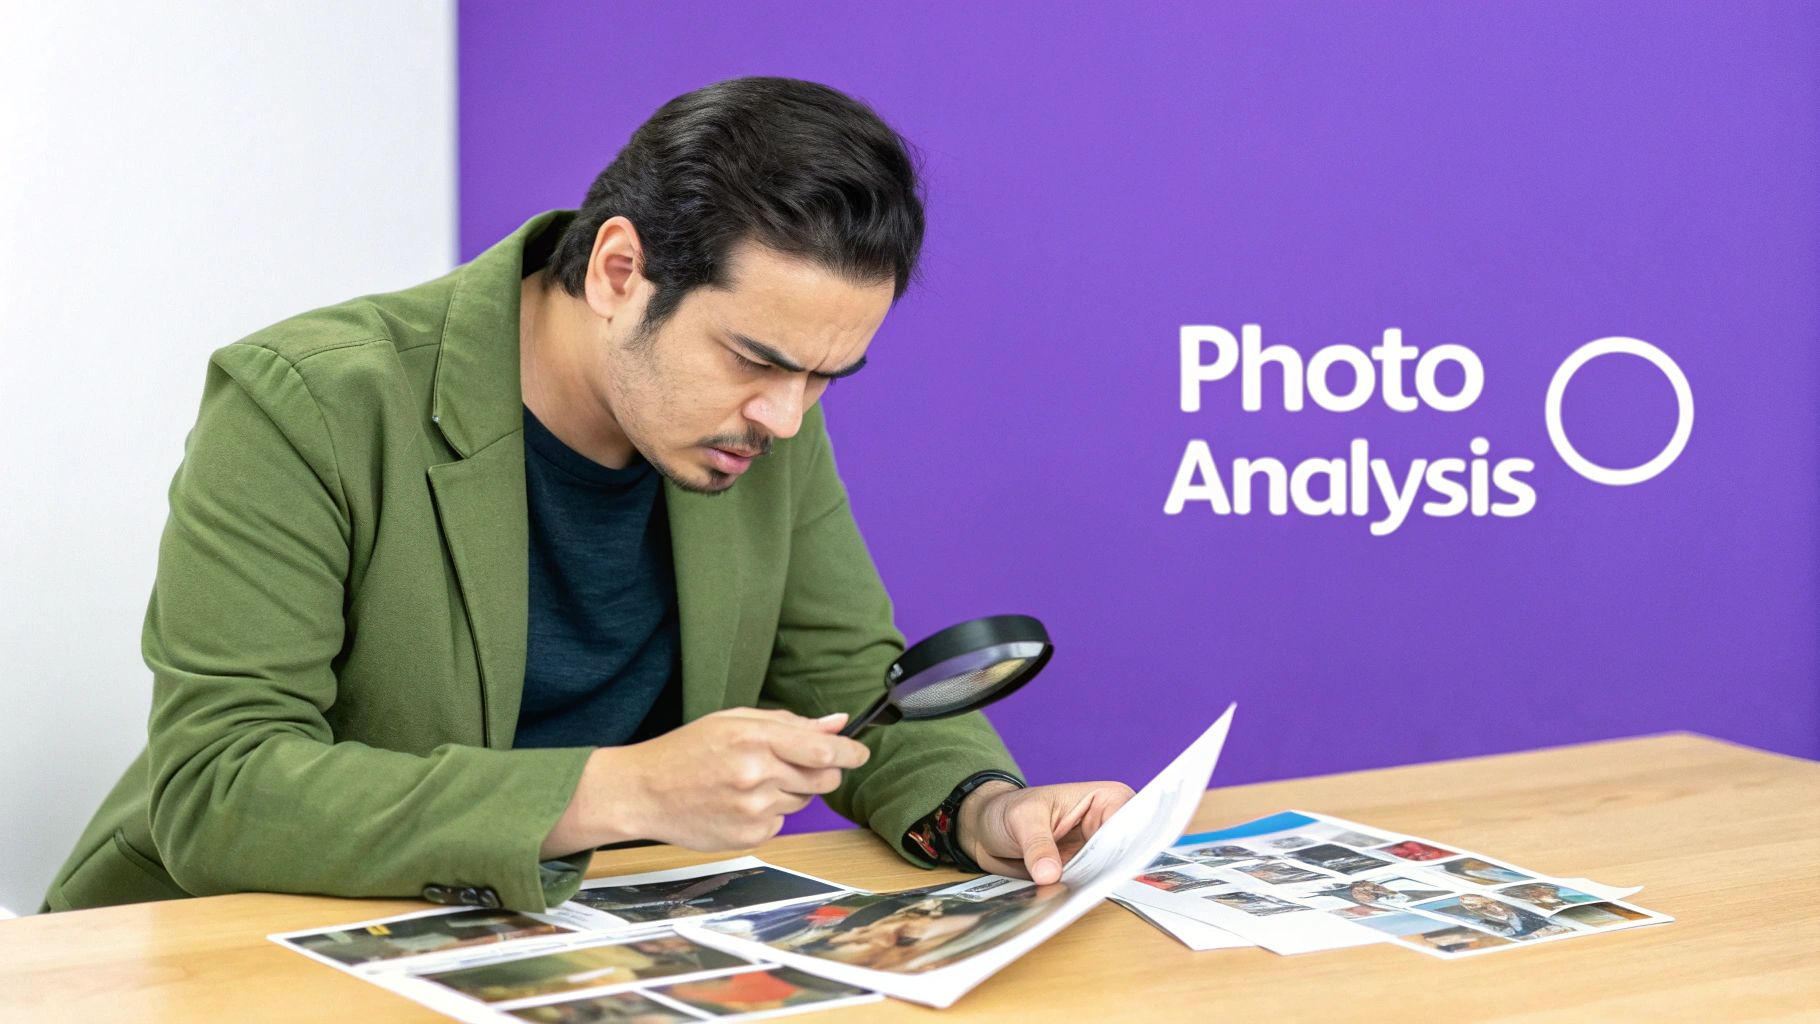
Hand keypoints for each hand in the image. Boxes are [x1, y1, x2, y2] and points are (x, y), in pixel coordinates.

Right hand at [542, 708, 869, 856]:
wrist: (645, 791)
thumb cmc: (688, 750)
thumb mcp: (735, 721)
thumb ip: (789, 723)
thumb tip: (837, 723)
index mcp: (756, 738)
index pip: (822, 748)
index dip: (849, 752)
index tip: (859, 753)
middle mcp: (758, 774)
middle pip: (822, 779)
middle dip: (820, 772)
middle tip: (793, 766)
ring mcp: (754, 809)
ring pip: (801, 802)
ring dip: (788, 792)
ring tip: (749, 782)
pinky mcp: (749, 836)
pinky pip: (780, 824)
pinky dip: (769, 814)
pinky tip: (737, 803)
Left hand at [955, 780, 1135, 883]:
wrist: (985, 830)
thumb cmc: (1006, 810)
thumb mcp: (1021, 820)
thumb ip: (1038, 845)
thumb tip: (1051, 874)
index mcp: (1103, 799)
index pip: (1129, 822)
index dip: (1126, 844)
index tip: (1116, 863)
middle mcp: (1105, 827)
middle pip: (1122, 854)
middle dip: (1109, 871)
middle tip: (1096, 887)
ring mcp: (1093, 853)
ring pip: (1105, 875)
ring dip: (1093, 888)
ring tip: (1077, 898)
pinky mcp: (1079, 874)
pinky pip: (1085, 889)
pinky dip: (1077, 897)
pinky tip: (1066, 903)